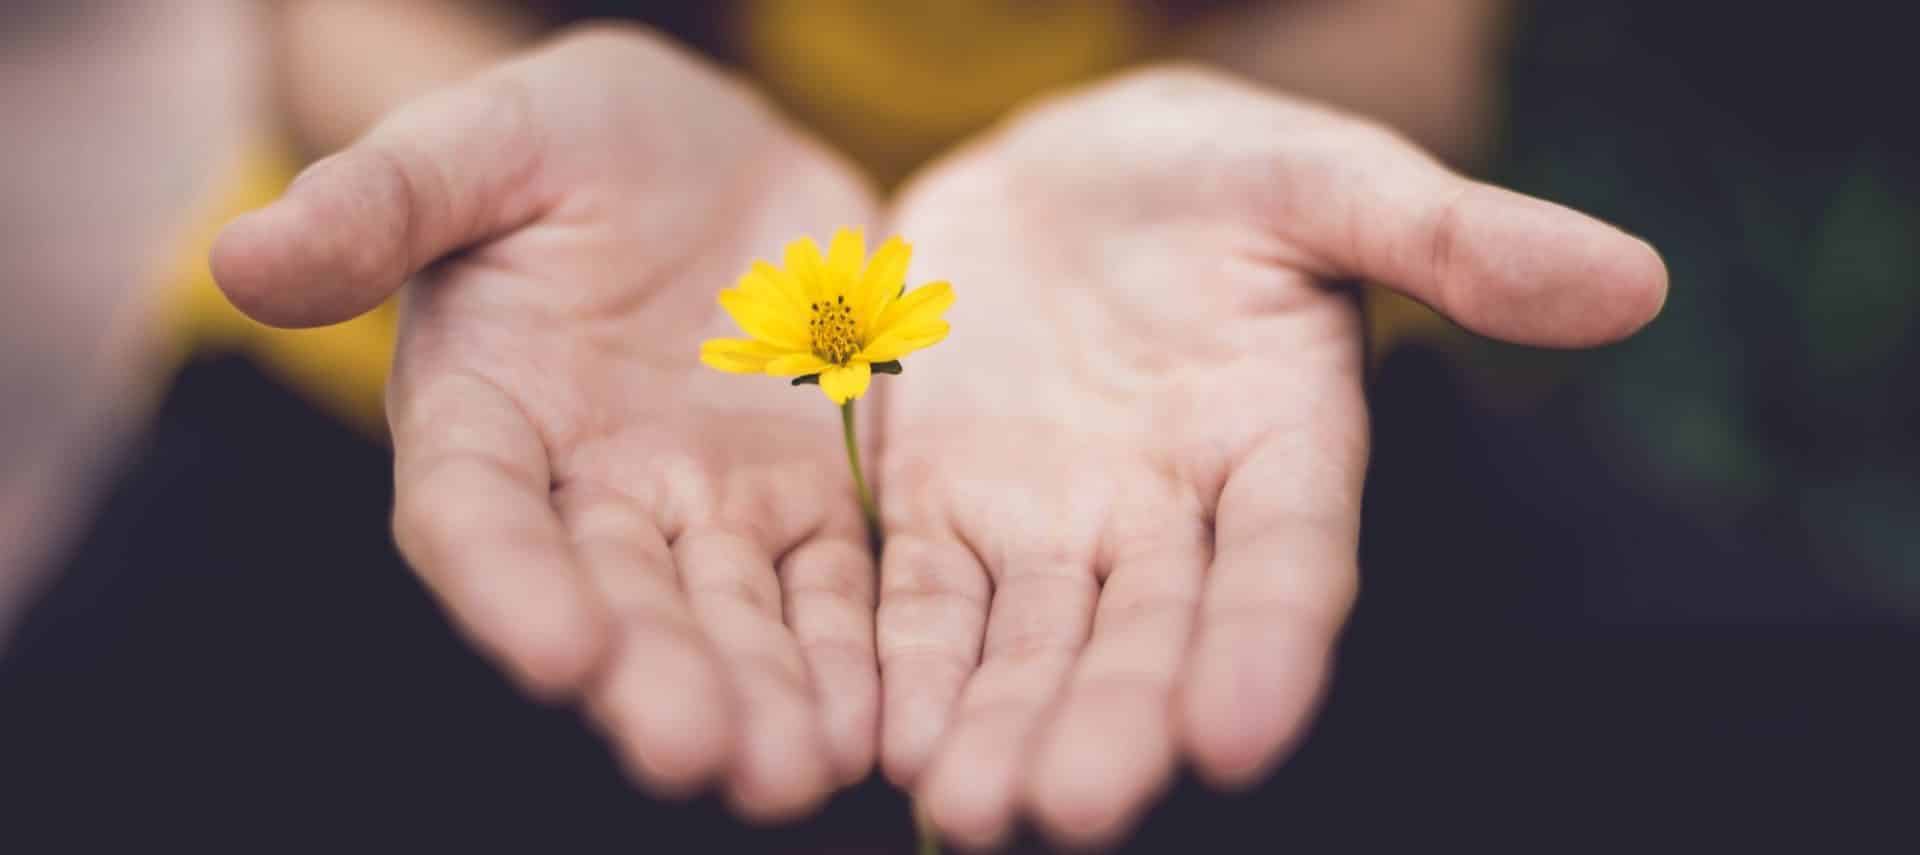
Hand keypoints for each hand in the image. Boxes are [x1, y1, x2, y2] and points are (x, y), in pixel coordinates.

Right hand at [212, 27, 881, 819]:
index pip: (477, 516)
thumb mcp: (485, 140)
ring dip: (763, 697)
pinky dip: (852, 652)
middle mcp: (587, 489)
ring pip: (731, 616)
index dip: (510, 586)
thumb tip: (241, 255)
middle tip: (699, 756)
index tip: (558, 654)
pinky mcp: (807, 498)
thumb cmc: (571, 137)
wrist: (711, 149)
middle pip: (616, 600)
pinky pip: (832, 586)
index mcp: (484, 413)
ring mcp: (703, 504)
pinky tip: (877, 721)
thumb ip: (383, 200)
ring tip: (797, 771)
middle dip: (656, 679)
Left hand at [874, 66, 1665, 848]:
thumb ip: (1452, 236)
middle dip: (1114, 721)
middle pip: (1148, 634)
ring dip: (1002, 724)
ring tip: (971, 807)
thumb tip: (1631, 279)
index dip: (1267, 645)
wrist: (1059, 171)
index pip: (1287, 562)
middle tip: (1074, 807)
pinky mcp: (944, 508)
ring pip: (1032, 643)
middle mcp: (1171, 515)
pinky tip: (888, 738)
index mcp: (1282, 444)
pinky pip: (923, 600)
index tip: (1239, 736)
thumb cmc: (1213, 171)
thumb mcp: (1323, 178)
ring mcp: (1053, 523)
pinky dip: (908, 666)